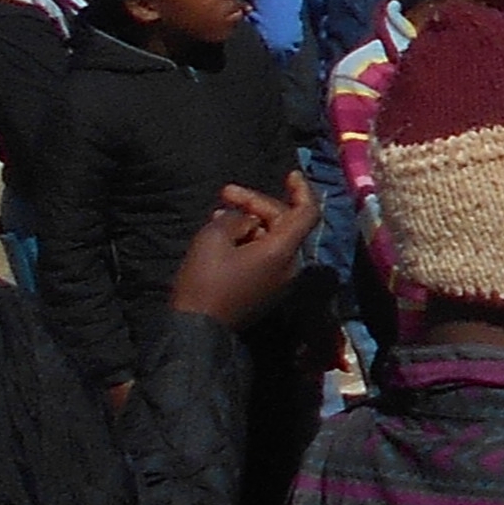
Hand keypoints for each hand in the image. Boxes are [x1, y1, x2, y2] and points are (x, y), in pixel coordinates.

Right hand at [166, 174, 314, 329]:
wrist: (197, 330)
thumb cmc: (205, 282)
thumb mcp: (214, 238)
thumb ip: (236, 220)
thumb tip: (247, 222)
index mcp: (283, 251)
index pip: (305, 213)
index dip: (300, 190)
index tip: (289, 174)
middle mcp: (290, 266)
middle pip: (284, 223)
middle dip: (256, 205)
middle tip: (224, 194)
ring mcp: (281, 281)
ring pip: (273, 239)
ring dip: (250, 223)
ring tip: (218, 213)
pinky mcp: (268, 290)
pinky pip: (266, 257)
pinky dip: (250, 241)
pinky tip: (225, 234)